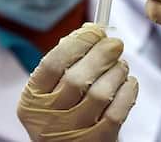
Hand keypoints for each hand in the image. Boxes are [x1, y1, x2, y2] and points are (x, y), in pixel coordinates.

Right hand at [17, 23, 137, 140]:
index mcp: (32, 101)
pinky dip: (127, 92)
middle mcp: (48, 120)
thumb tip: (92, 31)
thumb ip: (66, 62)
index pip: (52, 64)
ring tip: (121, 65)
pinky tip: (128, 83)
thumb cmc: (64, 112)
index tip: (95, 30)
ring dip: (116, 72)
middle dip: (101, 54)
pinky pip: (117, 112)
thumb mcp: (52, 91)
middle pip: (77, 78)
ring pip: (100, 93)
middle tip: (115, 44)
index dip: (77, 42)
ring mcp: (72, 134)